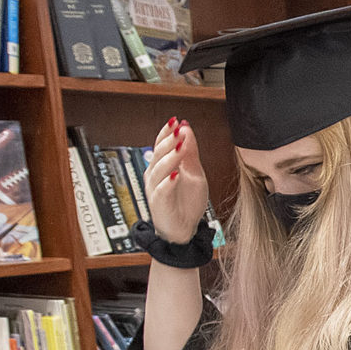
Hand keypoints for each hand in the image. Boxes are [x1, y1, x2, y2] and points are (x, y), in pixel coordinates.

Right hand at [147, 118, 211, 243]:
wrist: (185, 228)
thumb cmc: (187, 202)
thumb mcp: (195, 173)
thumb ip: (190, 152)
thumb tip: (187, 128)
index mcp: (163, 165)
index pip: (161, 144)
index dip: (167, 133)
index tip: (176, 121)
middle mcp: (155, 175)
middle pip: (159, 154)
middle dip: (169, 141)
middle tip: (179, 131)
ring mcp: (155, 188)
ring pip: (159, 170)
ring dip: (170, 157)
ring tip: (181, 147)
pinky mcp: (159, 203)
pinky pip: (161, 191)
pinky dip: (168, 183)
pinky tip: (176, 175)